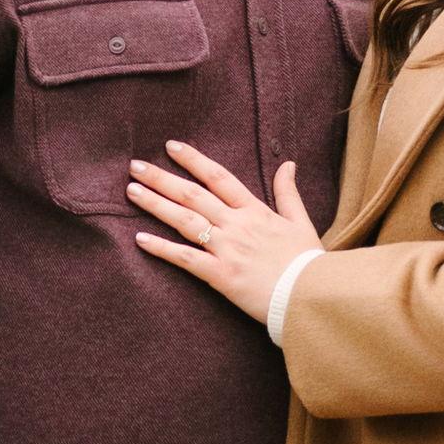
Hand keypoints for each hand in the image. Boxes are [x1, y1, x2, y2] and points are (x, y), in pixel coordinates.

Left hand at [129, 141, 320, 322]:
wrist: (312, 296)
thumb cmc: (308, 262)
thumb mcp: (300, 221)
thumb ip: (288, 192)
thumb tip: (288, 164)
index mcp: (254, 210)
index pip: (218, 177)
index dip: (193, 160)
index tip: (171, 147)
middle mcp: (236, 225)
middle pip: (193, 194)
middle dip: (162, 178)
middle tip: (136, 166)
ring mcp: (227, 249)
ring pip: (185, 220)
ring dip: (156, 204)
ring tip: (132, 191)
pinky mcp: (221, 275)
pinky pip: (186, 259)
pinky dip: (162, 249)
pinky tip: (140, 239)